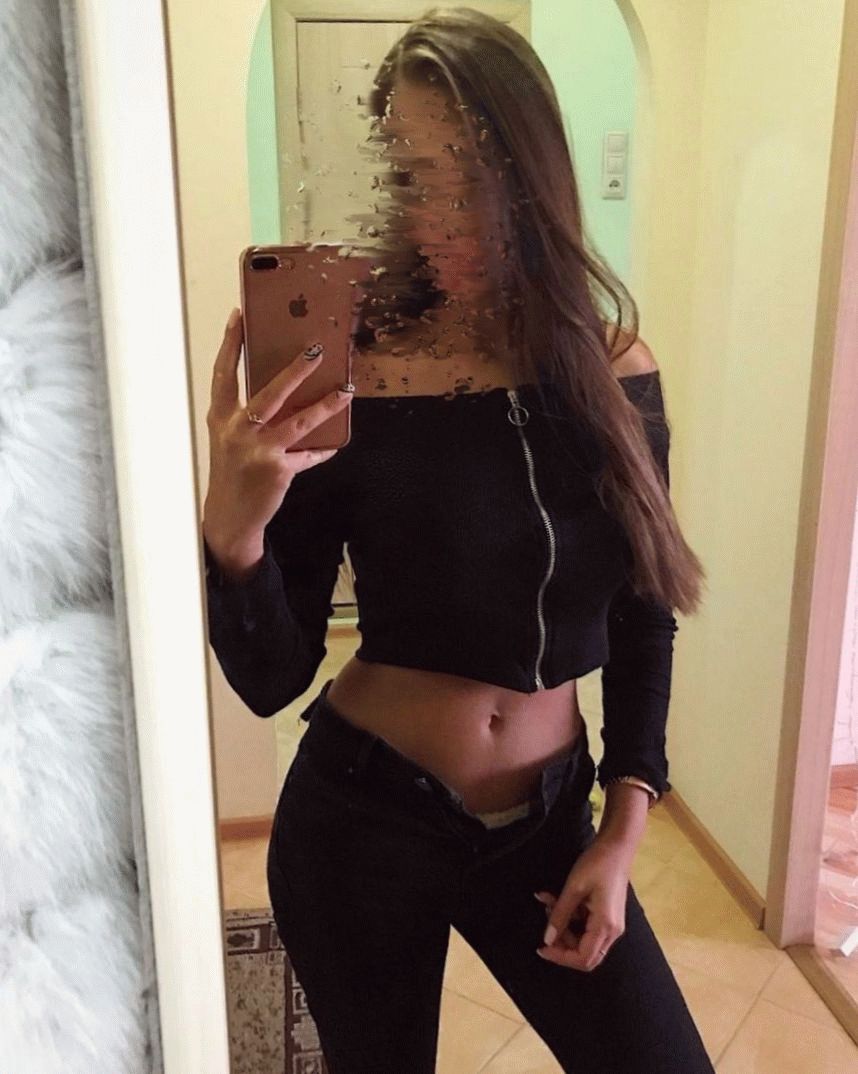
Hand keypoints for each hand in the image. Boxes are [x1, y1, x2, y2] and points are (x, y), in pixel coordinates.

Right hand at [203, 307, 352, 550]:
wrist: (229, 516)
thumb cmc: (232, 470)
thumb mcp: (230, 438)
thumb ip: (248, 413)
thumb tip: (285, 385)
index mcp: (221, 417)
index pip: (224, 373)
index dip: (231, 343)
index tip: (240, 316)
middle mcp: (237, 431)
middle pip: (269, 393)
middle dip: (295, 370)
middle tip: (316, 350)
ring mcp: (258, 451)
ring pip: (299, 422)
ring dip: (325, 405)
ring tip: (345, 390)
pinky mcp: (278, 470)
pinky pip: (308, 454)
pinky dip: (322, 449)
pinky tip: (334, 443)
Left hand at [533, 835, 632, 971]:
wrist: (616, 847)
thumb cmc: (597, 864)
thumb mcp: (574, 888)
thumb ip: (560, 915)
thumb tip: (548, 939)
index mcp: (605, 926)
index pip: (583, 958)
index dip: (560, 957)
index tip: (542, 947)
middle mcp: (612, 931)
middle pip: (585, 955)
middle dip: (562, 943)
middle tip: (547, 925)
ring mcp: (612, 924)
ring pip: (584, 941)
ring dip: (564, 926)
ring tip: (549, 903)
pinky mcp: (608, 916)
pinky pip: (588, 927)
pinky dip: (571, 918)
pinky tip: (558, 900)